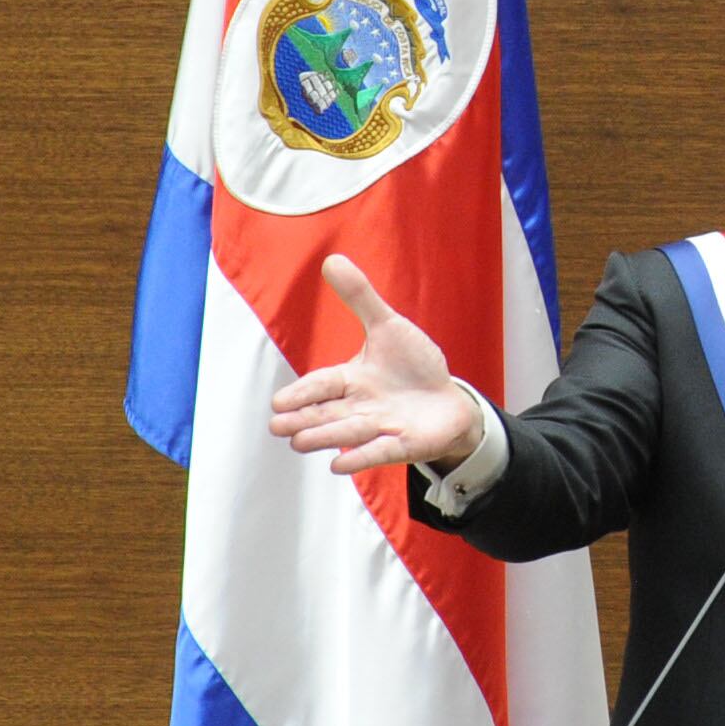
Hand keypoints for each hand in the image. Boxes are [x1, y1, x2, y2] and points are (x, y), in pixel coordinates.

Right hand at [265, 257, 484, 475]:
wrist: (447, 400)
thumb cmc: (412, 366)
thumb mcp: (387, 327)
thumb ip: (360, 298)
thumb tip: (331, 259)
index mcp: (352, 379)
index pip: (322, 385)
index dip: (302, 393)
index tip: (278, 401)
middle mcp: (361, 406)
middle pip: (328, 413)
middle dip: (304, 420)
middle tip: (277, 426)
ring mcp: (381, 428)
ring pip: (348, 432)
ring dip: (325, 436)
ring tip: (299, 442)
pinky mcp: (403, 445)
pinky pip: (380, 452)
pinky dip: (360, 458)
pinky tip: (338, 466)